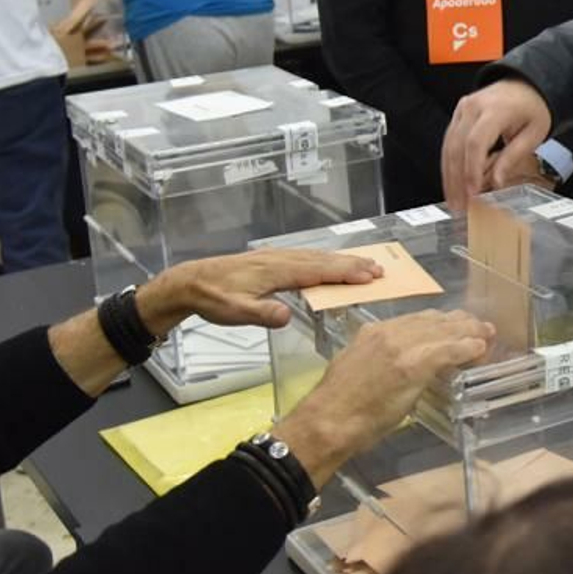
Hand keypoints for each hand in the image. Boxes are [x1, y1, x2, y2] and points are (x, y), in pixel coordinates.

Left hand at [136, 248, 383, 335]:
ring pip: (317, 256)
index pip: (319, 271)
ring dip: (343, 260)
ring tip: (366, 264)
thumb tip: (287, 317)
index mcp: (278, 271)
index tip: (369, 277)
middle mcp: (282, 260)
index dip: (345, 273)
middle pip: (324, 260)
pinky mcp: (273, 260)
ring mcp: (278, 257)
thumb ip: (262, 314)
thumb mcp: (235, 312)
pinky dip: (327, 259)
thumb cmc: (214, 298)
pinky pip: (308, 257)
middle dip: (353, 264)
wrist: (192, 281)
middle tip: (380, 269)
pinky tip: (331, 263)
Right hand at [273, 309, 493, 486]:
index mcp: (372, 332)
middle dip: (457, 322)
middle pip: (432, 320)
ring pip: (444, 331)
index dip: (437, 322)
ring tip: (486, 334)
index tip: (450, 324)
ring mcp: (402, 347)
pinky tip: (479, 349)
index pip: (414, 320)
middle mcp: (389, 332)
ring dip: (469, 332)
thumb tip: (393, 366)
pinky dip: (467, 348)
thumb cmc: (337, 406)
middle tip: (476, 325)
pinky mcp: (414, 364)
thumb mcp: (355, 368)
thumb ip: (377, 360)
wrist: (328, 420)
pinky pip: (449, 351)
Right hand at [441, 79, 553, 210]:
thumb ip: (512, 158)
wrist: (526, 85)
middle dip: (456, 180)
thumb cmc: (533, 108)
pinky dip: (450, 165)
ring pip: (448, 146)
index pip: (475, 142)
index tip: (472, 193)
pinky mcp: (459, 114)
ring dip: (449, 176)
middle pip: (457, 147)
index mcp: (496, 109)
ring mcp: (463, 108)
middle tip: (460, 206)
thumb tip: (495, 183)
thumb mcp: (533, 134)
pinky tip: (453, 184)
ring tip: (454, 202)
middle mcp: (473, 106)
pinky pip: (449, 141)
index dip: (471, 170)